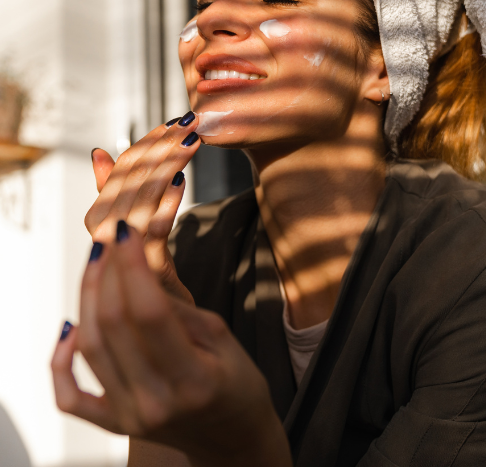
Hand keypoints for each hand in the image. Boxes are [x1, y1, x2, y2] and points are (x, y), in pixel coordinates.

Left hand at [51, 223, 292, 466]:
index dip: (134, 267)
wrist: (233, 439)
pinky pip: (71, 395)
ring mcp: (129, 417)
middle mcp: (153, 403)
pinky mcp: (115, 423)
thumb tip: (140, 277)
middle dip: (108, 272)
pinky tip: (68, 326)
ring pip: (90, 347)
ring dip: (87, 298)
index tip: (128, 232)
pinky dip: (60, 360)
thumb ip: (180, 311)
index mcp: (192, 380)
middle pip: (112, 325)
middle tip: (112, 238)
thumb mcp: (225, 338)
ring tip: (98, 264)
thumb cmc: (239, 387)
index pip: (149, 313)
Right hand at [85, 113, 199, 300]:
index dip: (148, 143)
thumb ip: (116, 192)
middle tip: (190, 122)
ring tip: (192, 141)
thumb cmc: (151, 270)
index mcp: (101, 220)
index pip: (122, 171)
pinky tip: (181, 181)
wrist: (165, 324)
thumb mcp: (135, 227)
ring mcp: (124, 256)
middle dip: (162, 147)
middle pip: (131, 181)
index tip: (174, 122)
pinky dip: (166, 204)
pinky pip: (155, 233)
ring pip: (141, 201)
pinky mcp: (148, 273)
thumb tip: (101, 152)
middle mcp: (105, 236)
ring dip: (168, 166)